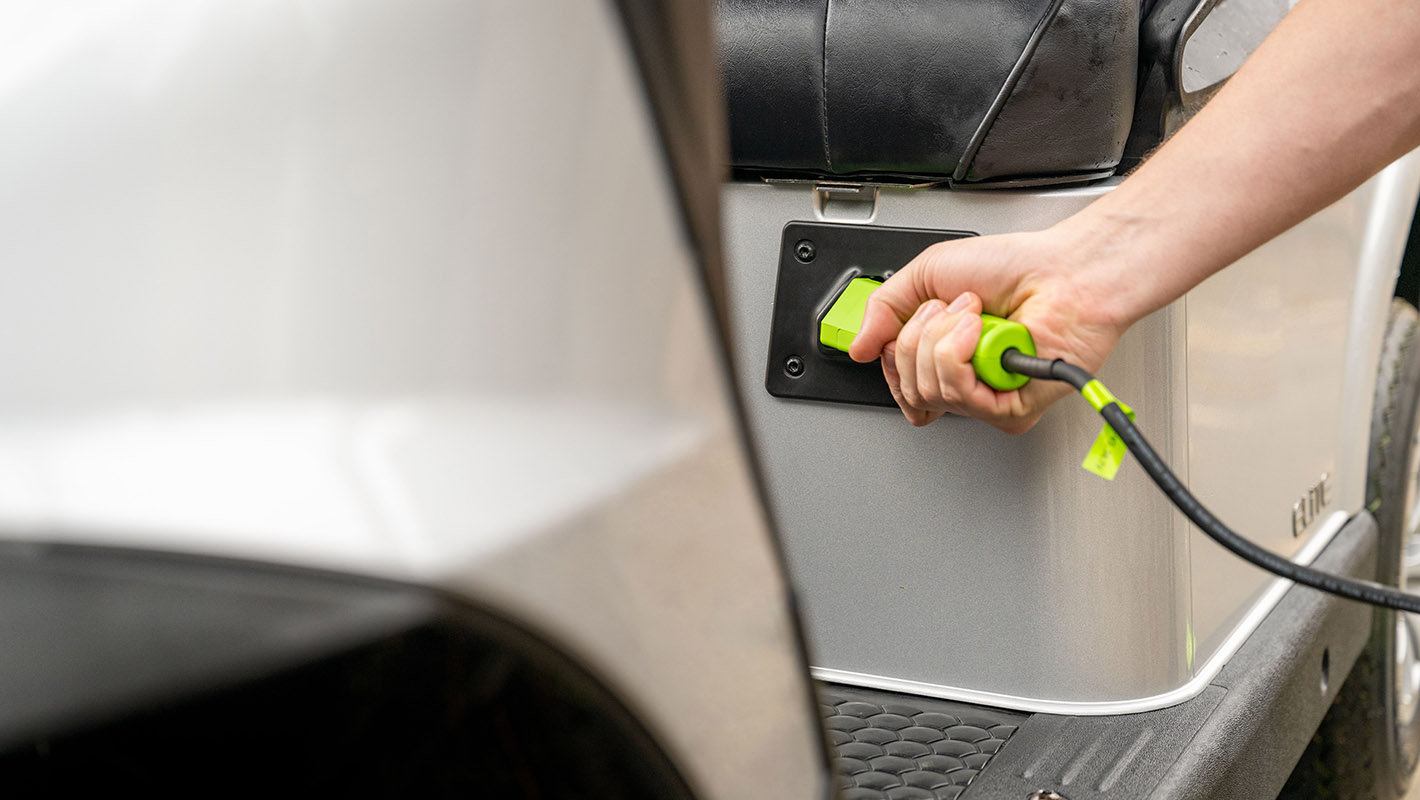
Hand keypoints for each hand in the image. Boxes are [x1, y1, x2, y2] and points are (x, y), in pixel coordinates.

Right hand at [848, 226, 1133, 432]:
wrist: (1065, 272)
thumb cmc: (1017, 267)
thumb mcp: (928, 273)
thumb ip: (883, 308)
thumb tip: (858, 347)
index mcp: (945, 354)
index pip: (899, 380)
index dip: (897, 352)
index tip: (919, 316)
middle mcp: (965, 380)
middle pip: (907, 386)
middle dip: (921, 335)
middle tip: (957, 309)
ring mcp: (986, 398)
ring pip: (928, 391)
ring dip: (945, 340)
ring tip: (977, 318)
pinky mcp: (1009, 410)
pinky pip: (960, 397)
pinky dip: (963, 355)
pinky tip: (986, 336)